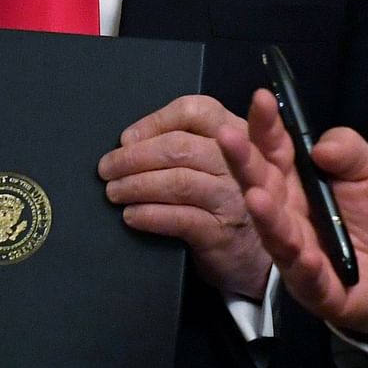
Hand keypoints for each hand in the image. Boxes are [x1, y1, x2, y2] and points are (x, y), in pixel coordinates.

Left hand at [99, 94, 269, 298]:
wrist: (260, 256)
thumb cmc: (230, 200)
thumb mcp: (224, 162)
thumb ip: (191, 143)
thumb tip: (130, 141)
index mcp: (239, 133)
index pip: (197, 111)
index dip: (156, 121)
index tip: (127, 138)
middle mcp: (241, 162)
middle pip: (181, 147)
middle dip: (135, 156)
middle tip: (107, 168)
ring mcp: (233, 197)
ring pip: (178, 182)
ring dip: (137, 185)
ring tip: (114, 191)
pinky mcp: (222, 232)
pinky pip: (179, 218)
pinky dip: (149, 215)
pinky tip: (131, 215)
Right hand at [217, 88, 367, 340]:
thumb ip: (350, 151)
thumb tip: (320, 147)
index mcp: (298, 179)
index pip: (275, 147)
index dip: (266, 124)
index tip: (261, 98)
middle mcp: (287, 212)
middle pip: (261, 184)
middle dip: (244, 160)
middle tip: (228, 135)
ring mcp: (297, 251)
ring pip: (275, 232)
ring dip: (265, 216)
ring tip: (256, 197)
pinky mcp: (315, 287)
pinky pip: (308, 276)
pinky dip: (304, 265)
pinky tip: (304, 253)